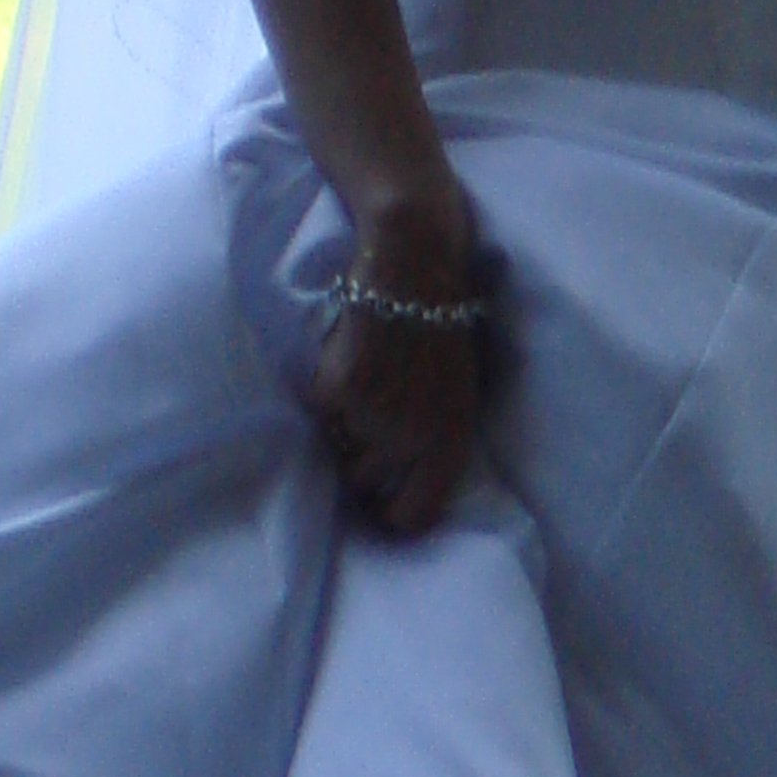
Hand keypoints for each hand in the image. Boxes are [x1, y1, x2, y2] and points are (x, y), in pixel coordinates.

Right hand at [309, 206, 484, 537]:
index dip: (390, 515)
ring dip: (340, 429)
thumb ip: (433, 436)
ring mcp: (373, 416)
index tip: (377, 504)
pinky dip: (323, 393)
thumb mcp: (459, 390)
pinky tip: (344, 361)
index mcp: (452, 440)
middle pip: (363, 487)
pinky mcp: (336, 390)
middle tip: (366, 425)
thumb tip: (400, 479)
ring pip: (335, 451)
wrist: (415, 260)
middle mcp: (414, 438)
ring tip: (360, 386)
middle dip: (360, 463)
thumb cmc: (445, 320)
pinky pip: (317, 413)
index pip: (413, 517)